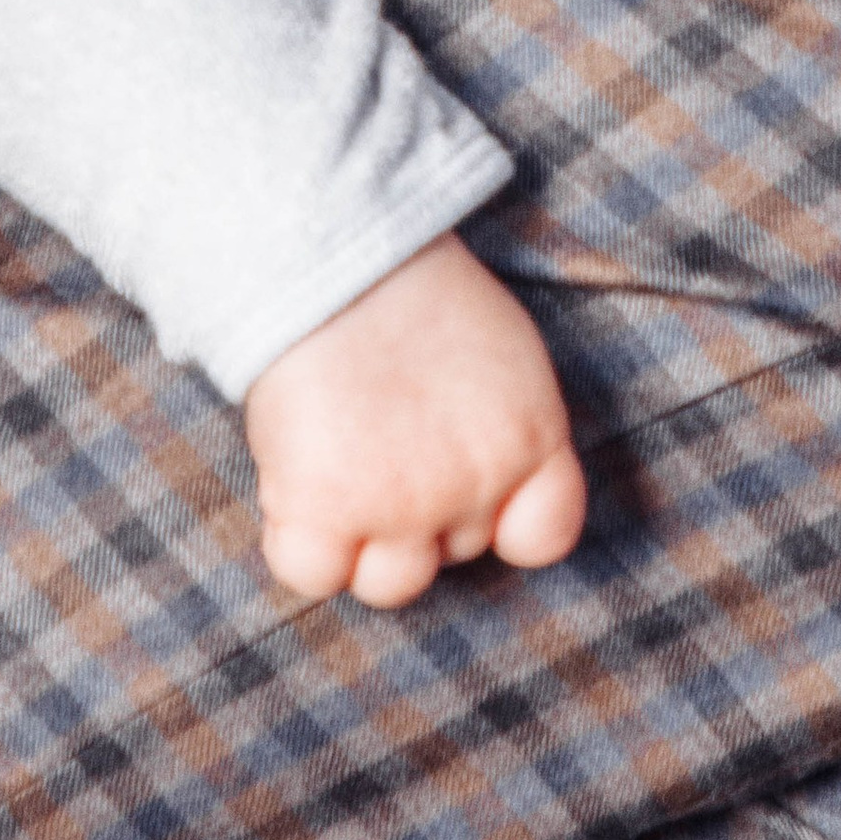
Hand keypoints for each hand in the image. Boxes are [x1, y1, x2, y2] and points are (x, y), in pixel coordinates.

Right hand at [244, 231, 588, 608]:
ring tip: (336, 463)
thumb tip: (475, 480)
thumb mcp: (500, 351)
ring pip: (388, 584)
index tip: (467, 496)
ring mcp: (399, 507)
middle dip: (419, 514)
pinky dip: (298, 542)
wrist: (332, 255)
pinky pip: (311, 574)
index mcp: (530, 441)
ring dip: (361, 540)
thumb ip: (503, 425)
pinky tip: (294, 485)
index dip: (503, 525)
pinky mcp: (323, 510)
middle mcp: (474, 487)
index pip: (545, 535)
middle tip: (378, 439)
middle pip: (454, 554)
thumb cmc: (409, 286)